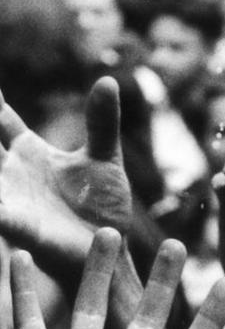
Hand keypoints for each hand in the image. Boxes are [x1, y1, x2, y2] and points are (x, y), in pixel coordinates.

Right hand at [0, 78, 131, 268]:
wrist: (110, 248)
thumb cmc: (102, 203)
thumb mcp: (105, 155)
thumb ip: (102, 121)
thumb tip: (108, 80)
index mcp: (30, 152)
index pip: (1, 119)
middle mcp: (13, 174)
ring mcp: (13, 200)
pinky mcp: (22, 228)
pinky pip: (2, 216)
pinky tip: (0, 205)